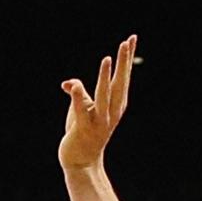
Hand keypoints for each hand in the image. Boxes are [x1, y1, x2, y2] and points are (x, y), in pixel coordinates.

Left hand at [58, 34, 138, 171]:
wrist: (81, 162)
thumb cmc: (83, 132)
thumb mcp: (81, 109)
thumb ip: (79, 93)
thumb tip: (69, 83)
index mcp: (116, 104)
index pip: (123, 77)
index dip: (127, 58)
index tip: (132, 38)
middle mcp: (112, 111)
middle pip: (119, 83)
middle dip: (123, 62)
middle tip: (127, 41)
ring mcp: (99, 121)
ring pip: (104, 96)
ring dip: (105, 77)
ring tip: (107, 58)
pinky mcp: (84, 129)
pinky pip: (81, 111)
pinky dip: (78, 98)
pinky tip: (75, 86)